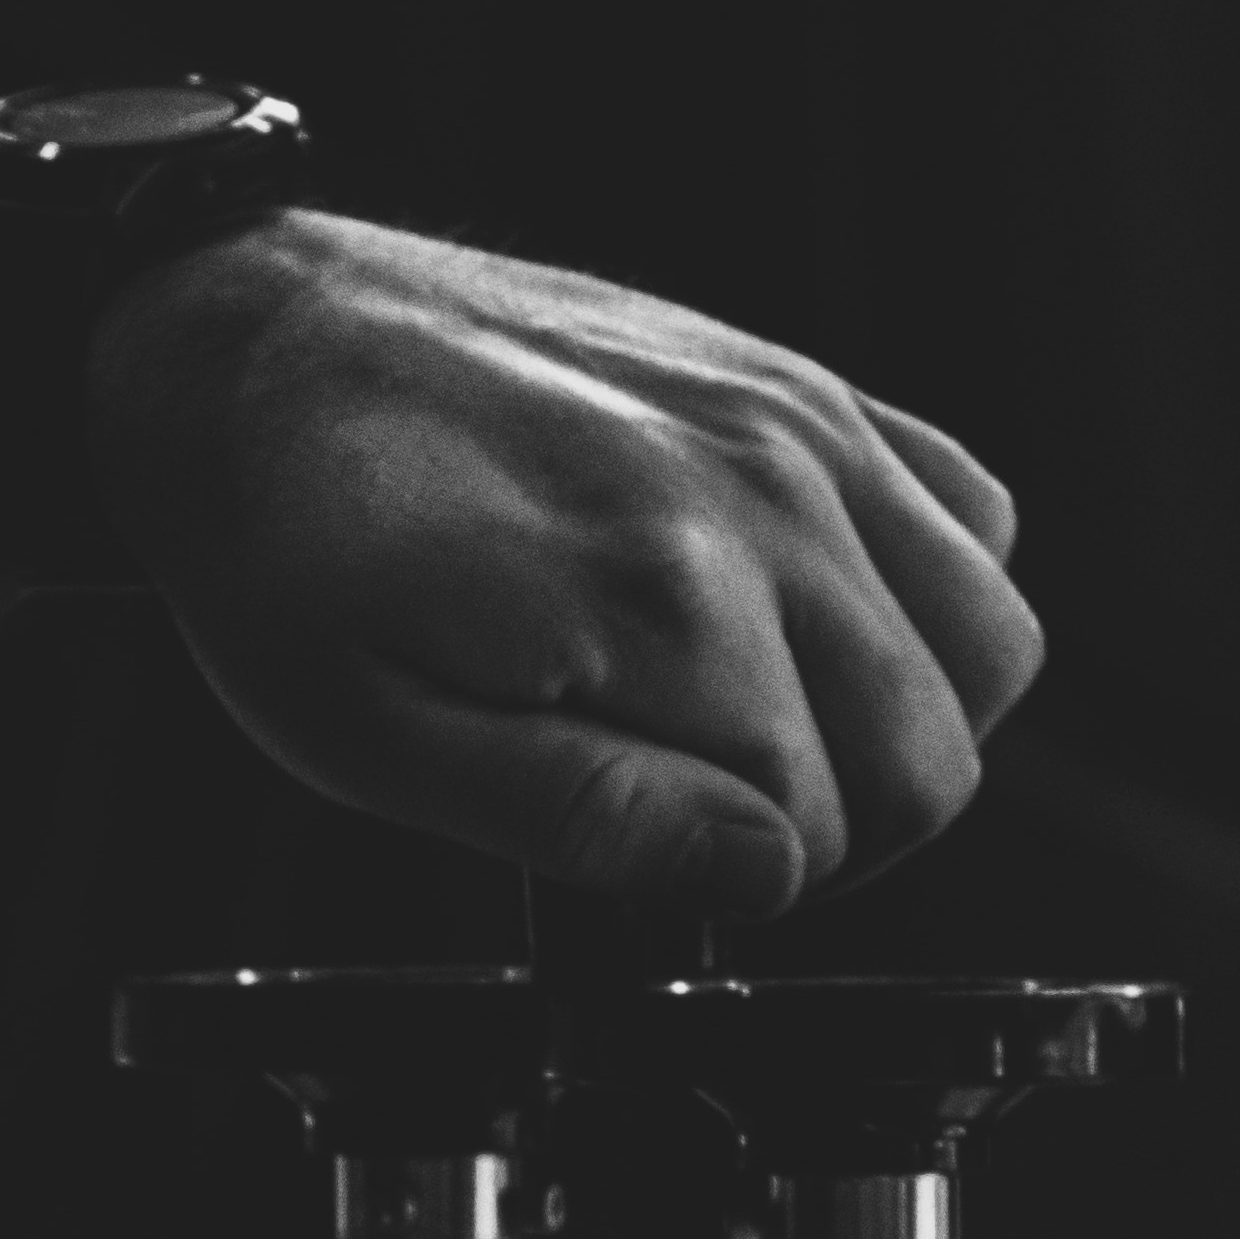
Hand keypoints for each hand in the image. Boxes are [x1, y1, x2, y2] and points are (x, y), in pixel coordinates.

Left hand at [83, 210, 1043, 910]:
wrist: (251, 353)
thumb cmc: (286, 549)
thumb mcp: (371, 739)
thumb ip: (581, 815)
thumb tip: (758, 872)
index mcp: (661, 594)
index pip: (815, 830)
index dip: (732, 886)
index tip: (640, 866)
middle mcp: (764, 493)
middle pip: (927, 754)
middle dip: (831, 831)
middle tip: (697, 823)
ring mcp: (799, 423)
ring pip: (988, 644)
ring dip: (899, 728)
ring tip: (761, 741)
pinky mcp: (804, 379)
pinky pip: (975, 516)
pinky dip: (929, 599)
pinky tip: (807, 629)